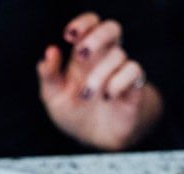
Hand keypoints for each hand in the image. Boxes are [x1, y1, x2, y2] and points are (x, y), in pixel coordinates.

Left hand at [37, 13, 162, 150]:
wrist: (96, 140)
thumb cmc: (75, 113)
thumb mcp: (54, 97)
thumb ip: (49, 75)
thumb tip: (50, 52)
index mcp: (84, 56)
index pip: (91, 25)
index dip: (83, 23)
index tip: (69, 36)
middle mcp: (105, 59)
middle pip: (112, 28)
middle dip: (96, 37)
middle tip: (81, 55)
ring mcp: (120, 72)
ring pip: (118, 55)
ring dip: (99, 75)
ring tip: (86, 96)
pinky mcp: (134, 87)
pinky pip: (134, 71)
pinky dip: (119, 82)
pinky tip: (108, 97)